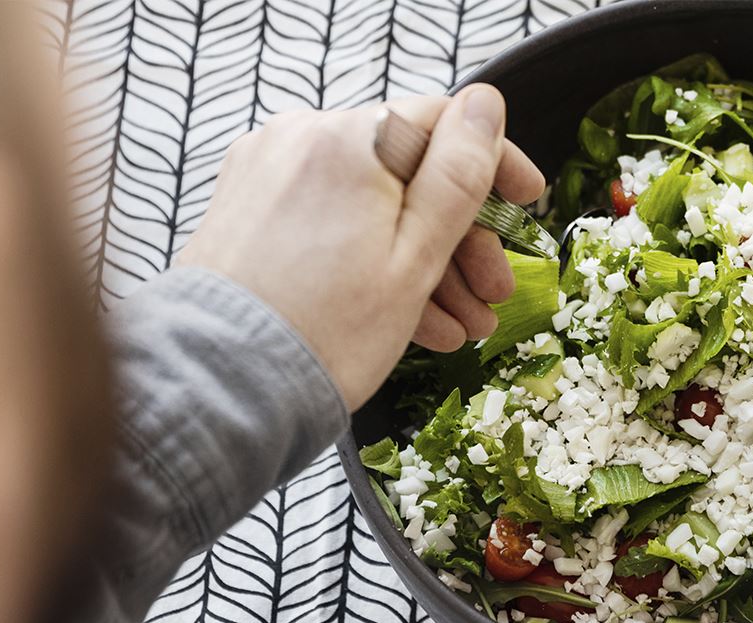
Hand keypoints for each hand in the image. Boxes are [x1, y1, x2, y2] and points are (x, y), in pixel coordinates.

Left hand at [176, 85, 545, 410]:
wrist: (224, 385)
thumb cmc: (327, 332)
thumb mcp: (417, 256)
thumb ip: (458, 176)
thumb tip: (486, 106)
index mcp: (351, 142)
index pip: (443, 123)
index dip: (495, 161)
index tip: (528, 200)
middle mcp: (303, 141)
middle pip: (406, 174)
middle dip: (460, 238)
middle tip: (493, 293)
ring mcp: (269, 176)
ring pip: (370, 206)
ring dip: (422, 262)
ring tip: (460, 327)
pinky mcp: (248, 212)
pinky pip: (330, 224)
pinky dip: (371, 263)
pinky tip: (410, 320)